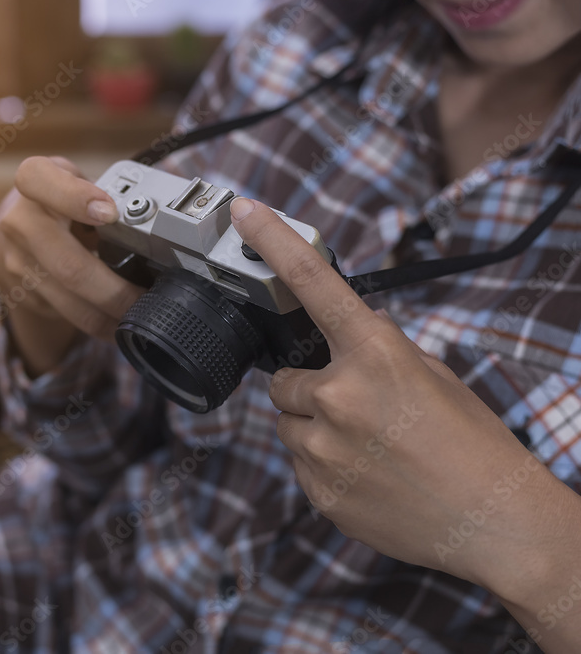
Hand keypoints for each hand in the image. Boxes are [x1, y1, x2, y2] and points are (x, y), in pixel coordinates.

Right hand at [0, 156, 144, 373]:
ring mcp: (16, 263)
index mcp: (34, 181)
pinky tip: (116, 321)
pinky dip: (96, 322)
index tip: (110, 213)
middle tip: (146, 299)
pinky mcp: (20, 293)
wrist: (14, 229)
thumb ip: (103, 191)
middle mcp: (19, 223)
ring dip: (109, 317)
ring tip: (140, 317)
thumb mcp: (76, 178)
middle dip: (115, 291)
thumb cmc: (59, 200)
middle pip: (69, 266)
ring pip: (69, 302)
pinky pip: (64, 315)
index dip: (76, 198)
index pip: (41, 181)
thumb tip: (154, 217)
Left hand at [229, 197, 580, 637]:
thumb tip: (352, 332)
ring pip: (288, 424)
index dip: (273, 241)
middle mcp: (337, 395)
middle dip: (311, 389)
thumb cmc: (473, 443)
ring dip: (313, 427)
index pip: (312, 283)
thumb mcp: (433, 375)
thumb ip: (381, 348)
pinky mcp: (316, 490)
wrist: (493, 522)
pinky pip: (297, 463)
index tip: (243, 212)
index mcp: (374, 353)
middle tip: (356, 409)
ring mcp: (322, 447)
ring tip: (366, 447)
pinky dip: (321, 464)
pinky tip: (365, 476)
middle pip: (284, 380)